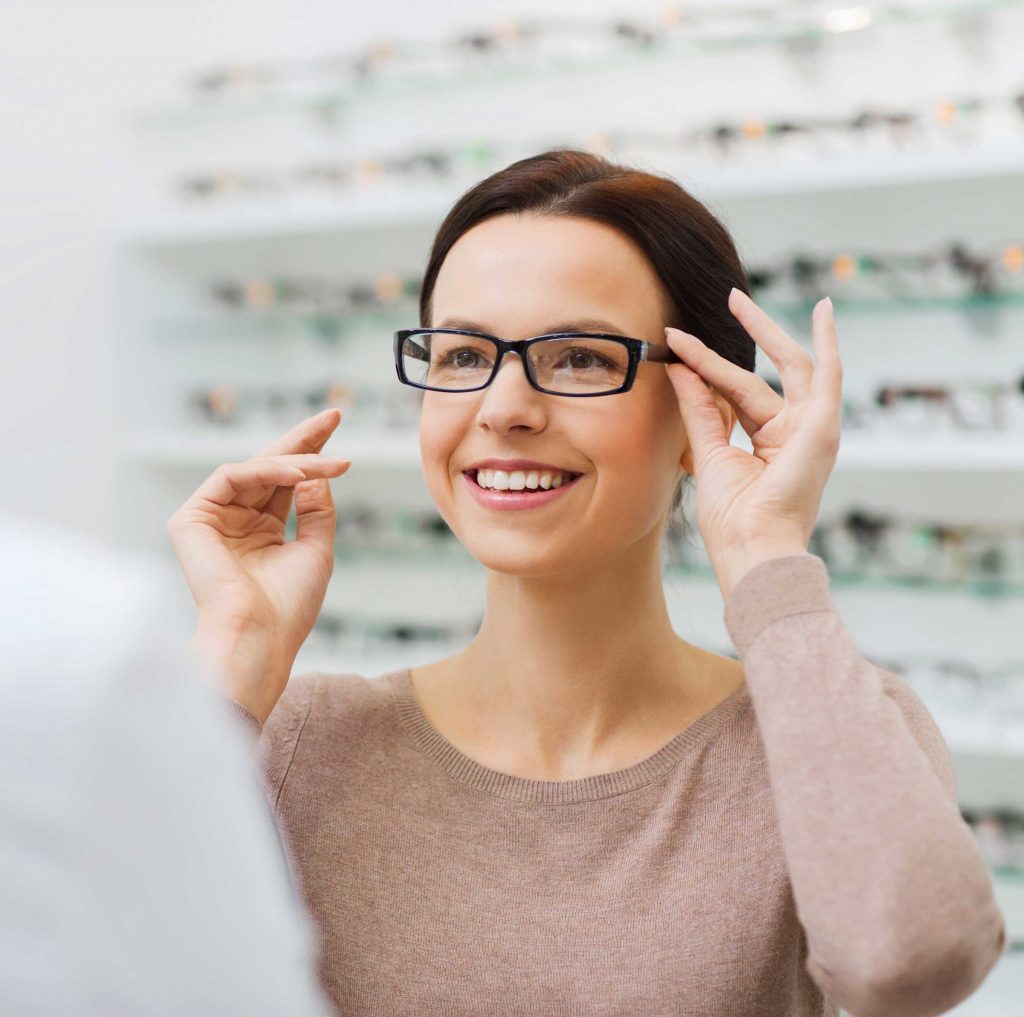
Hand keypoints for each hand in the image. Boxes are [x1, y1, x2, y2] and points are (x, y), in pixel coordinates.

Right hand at [166, 409, 350, 722]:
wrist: (259, 636)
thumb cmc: (288, 606)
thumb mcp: (317, 549)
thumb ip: (317, 508)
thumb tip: (315, 473)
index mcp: (262, 530)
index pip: (286, 481)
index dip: (312, 453)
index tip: (338, 426)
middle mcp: (236, 520)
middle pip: (270, 466)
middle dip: (303, 440)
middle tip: (334, 416)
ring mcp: (212, 519)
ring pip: (255, 469)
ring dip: (296, 460)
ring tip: (329, 463)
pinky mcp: (190, 520)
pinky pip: (230, 476)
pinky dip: (265, 471)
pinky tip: (297, 475)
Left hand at [664, 288, 841, 598]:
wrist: (751, 546)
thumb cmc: (731, 518)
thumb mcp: (708, 453)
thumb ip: (699, 408)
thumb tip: (679, 368)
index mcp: (770, 444)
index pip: (739, 393)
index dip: (709, 368)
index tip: (680, 346)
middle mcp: (794, 432)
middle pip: (771, 371)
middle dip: (750, 334)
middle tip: (729, 298)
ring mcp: (811, 428)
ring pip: (785, 366)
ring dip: (762, 330)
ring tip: (735, 299)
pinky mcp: (822, 426)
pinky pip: (827, 373)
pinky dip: (827, 341)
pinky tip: (823, 310)